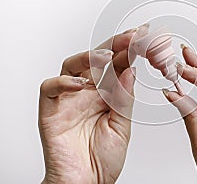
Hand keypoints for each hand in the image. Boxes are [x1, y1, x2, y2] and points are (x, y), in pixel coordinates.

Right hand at [38, 26, 145, 183]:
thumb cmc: (102, 159)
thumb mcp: (121, 125)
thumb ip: (124, 98)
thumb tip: (131, 70)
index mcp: (105, 94)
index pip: (117, 65)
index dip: (130, 50)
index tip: (146, 38)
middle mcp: (87, 92)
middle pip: (97, 59)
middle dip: (115, 45)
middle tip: (132, 37)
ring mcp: (68, 99)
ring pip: (72, 66)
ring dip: (90, 56)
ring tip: (108, 54)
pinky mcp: (50, 110)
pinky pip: (50, 88)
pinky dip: (63, 82)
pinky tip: (80, 83)